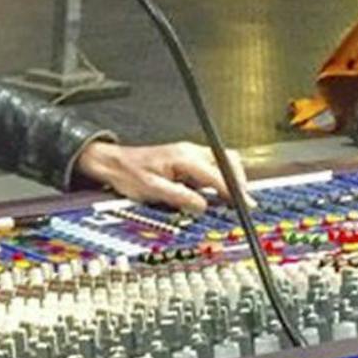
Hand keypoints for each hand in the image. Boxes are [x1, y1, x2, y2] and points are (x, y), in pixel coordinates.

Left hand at [75, 140, 251, 214]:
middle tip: (242, 203)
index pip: (217, 174)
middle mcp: (190, 151)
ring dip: (229, 180)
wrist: (113, 163)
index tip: (245, 204)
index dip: (234, 191)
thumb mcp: (152, 189)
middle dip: (238, 181)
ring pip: (222, 162)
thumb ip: (179, 197)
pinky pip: (211, 167)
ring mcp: (189, 153)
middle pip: (228, 161)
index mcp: (184, 157)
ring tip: (230, 201)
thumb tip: (201, 206)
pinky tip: (213, 193)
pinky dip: (218, 179)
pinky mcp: (186, 159)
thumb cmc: (128, 173)